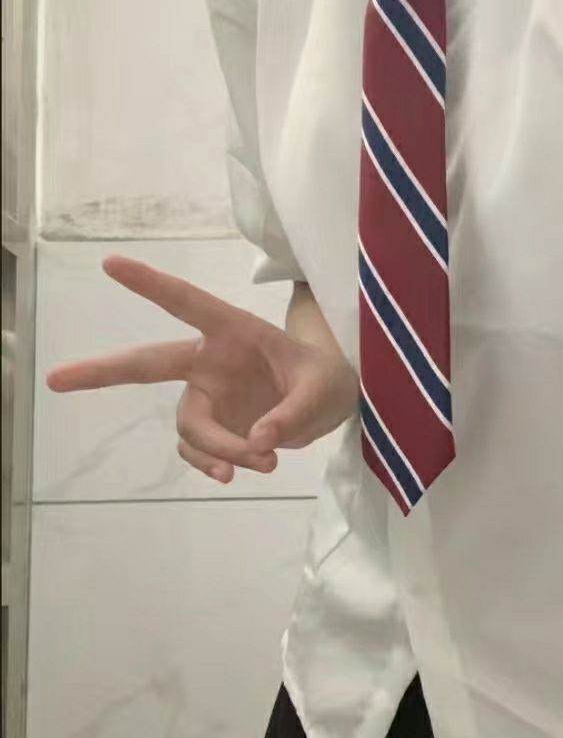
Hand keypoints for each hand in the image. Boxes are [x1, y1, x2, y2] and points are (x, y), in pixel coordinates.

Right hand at [45, 256, 359, 483]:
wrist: (332, 402)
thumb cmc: (327, 378)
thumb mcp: (326, 390)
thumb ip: (296, 413)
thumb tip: (258, 443)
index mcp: (235, 331)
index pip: (187, 303)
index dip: (151, 284)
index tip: (111, 263)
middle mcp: (210, 360)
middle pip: (147, 365)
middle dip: (101, 371)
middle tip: (56, 379)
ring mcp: (208, 396)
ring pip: (189, 426)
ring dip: (219, 449)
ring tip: (265, 463)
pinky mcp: (214, 427)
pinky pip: (197, 450)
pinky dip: (214, 463)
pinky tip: (237, 473)